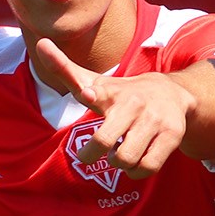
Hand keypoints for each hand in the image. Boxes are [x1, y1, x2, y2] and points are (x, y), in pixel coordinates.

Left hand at [31, 37, 195, 178]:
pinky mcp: (171, 136)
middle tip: (87, 155)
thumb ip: (65, 69)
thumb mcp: (96, 81)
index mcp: (112, 91)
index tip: (88, 94)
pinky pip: (147, 167)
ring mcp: (154, 121)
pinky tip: (133, 163)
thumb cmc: (123, 94)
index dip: (91, 93)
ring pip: (124, 158)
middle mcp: (133, 104)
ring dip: (116, 163)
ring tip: (117, 154)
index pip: (100, 90)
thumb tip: (40, 43)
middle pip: (104, 139)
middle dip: (90, 154)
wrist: (173, 93)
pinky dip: (135, 172)